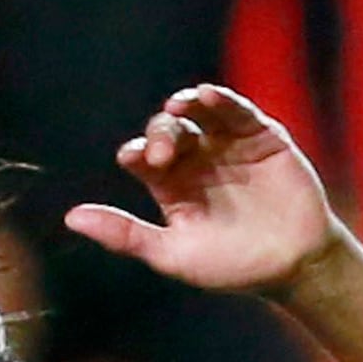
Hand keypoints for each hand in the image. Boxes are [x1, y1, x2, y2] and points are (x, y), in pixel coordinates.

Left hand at [63, 87, 341, 301]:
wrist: (292, 265)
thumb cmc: (231, 265)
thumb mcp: (171, 254)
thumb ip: (124, 234)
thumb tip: (70, 217)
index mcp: (170, 186)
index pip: (142, 158)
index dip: (137, 153)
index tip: (135, 159)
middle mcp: (196, 160)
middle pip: (167, 132)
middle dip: (161, 136)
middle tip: (163, 155)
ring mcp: (227, 145)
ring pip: (198, 114)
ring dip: (185, 106)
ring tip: (178, 107)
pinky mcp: (259, 136)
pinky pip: (236, 111)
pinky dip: (221, 101)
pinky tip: (207, 97)